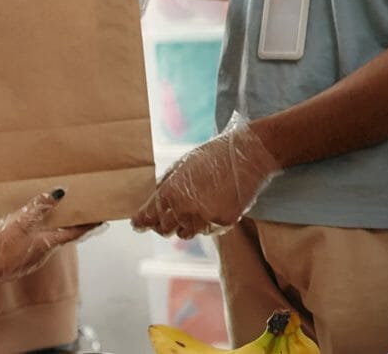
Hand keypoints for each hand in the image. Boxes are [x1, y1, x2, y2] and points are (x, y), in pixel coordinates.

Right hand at [0, 189, 94, 296]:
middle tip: (76, 209)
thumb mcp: (21, 222)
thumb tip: (61, 192)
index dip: (88, 225)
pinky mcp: (11, 259)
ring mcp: (26, 258)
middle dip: (68, 223)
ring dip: (49, 227)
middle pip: (60, 236)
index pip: (75, 233)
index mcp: (48, 245)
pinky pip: (27, 243)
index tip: (101, 218)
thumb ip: (40, 206)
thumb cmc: (0, 248)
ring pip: (43, 239)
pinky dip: (32, 232)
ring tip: (51, 211)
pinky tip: (24, 225)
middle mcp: (40, 254)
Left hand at [131, 117, 280, 238]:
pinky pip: (208, 230)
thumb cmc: (214, 155)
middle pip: (164, 230)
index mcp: (171, 190)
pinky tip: (217, 204)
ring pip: (187, 233)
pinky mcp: (223, 222)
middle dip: (164, 224)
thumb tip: (153, 201)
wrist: (248, 153)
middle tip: (172, 215)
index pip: (147, 217)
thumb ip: (166, 185)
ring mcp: (204, 217)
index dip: (141, 222)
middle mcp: (184, 207)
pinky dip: (209, 222)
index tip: (138, 225)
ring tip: (199, 205)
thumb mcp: (183, 165)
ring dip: (188, 224)